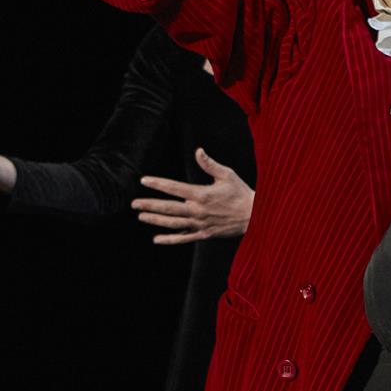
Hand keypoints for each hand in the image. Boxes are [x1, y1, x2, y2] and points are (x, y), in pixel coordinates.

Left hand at [131, 148, 254, 244]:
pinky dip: (170, 239)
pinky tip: (157, 239)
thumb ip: (210, 164)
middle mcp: (198, 210)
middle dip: (150, 205)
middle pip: (169, 208)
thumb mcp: (228, 175)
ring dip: (155, 220)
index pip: (175, 188)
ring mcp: (200, 224)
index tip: (144, 180)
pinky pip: (184, 238)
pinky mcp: (204, 234)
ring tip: (141, 216)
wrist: (256, 217)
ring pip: (173, 223)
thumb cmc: (242, 193)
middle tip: (134, 203)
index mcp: (202, 194)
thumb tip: (198, 151)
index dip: (158, 183)